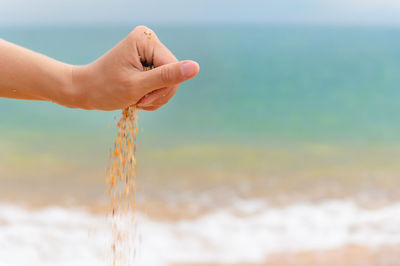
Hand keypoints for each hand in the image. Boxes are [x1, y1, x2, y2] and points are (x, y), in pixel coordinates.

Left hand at [68, 26, 198, 110]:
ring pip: (171, 82)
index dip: (162, 88)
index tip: (140, 96)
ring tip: (137, 100)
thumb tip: (195, 68)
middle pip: (174, 75)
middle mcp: (149, 41)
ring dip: (156, 97)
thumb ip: (167, 76)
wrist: (86, 92)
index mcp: (145, 40)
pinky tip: (139, 97)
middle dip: (158, 93)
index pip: (173, 67)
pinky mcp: (149, 63)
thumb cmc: (105, 88)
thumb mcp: (138, 85)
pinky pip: (164, 84)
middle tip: (138, 100)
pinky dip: (153, 97)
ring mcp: (150, 52)